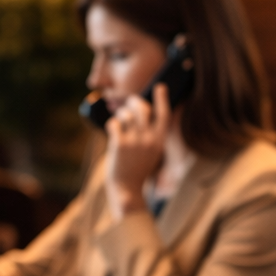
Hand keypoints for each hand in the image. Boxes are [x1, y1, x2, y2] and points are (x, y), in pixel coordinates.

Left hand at [104, 85, 169, 220]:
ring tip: (120, 120)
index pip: (164, 115)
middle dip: (134, 102)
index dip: (162, 99)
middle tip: (129, 103)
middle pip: (142, 109)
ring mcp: (135, 141)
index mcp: (159, 141)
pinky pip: (114, 123)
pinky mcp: (120, 144)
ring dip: (121, 114)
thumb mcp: (150, 153)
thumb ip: (149, 135)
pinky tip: (113, 130)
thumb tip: (140, 111)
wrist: (127, 188)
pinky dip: (112, 124)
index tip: (160, 87)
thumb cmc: (137, 170)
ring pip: (127, 115)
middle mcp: (149, 139)